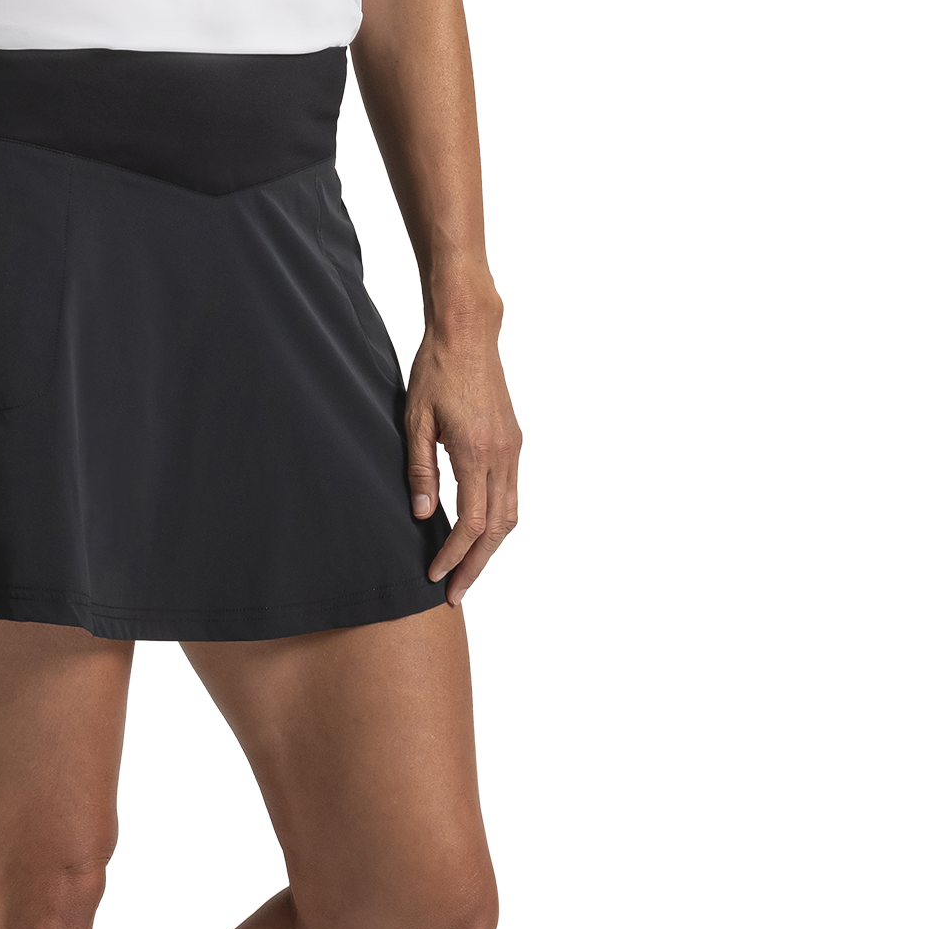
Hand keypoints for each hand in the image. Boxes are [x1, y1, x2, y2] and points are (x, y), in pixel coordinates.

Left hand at [405, 314, 522, 608]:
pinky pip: (510, 495)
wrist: (467, 334)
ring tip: (465, 573)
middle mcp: (501, 455)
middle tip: (453, 594)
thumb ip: (420, 472)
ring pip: (508, 516)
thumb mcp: (415, 422)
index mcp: (475, 452)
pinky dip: (497, 523)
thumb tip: (424, 516)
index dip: (453, 556)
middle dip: (474, 566)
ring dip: (488, 549)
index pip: (471, 523)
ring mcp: (511, 450)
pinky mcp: (512, 444)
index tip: (434, 575)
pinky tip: (479, 536)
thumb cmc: (436, 371)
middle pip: (495, 530)